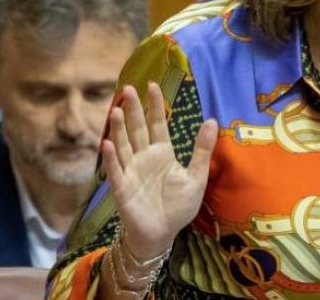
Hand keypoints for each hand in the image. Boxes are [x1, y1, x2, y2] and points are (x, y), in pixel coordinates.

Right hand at [102, 82, 216, 259]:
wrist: (162, 233)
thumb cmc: (178, 206)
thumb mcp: (196, 176)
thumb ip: (202, 150)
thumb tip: (212, 121)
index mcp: (162, 153)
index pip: (158, 124)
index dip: (155, 106)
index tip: (153, 85)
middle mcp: (144, 158)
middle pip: (137, 129)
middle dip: (134, 110)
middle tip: (128, 88)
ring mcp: (131, 171)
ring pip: (123, 145)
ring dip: (119, 129)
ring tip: (116, 110)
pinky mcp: (122, 188)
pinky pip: (115, 171)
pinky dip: (111, 158)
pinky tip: (107, 144)